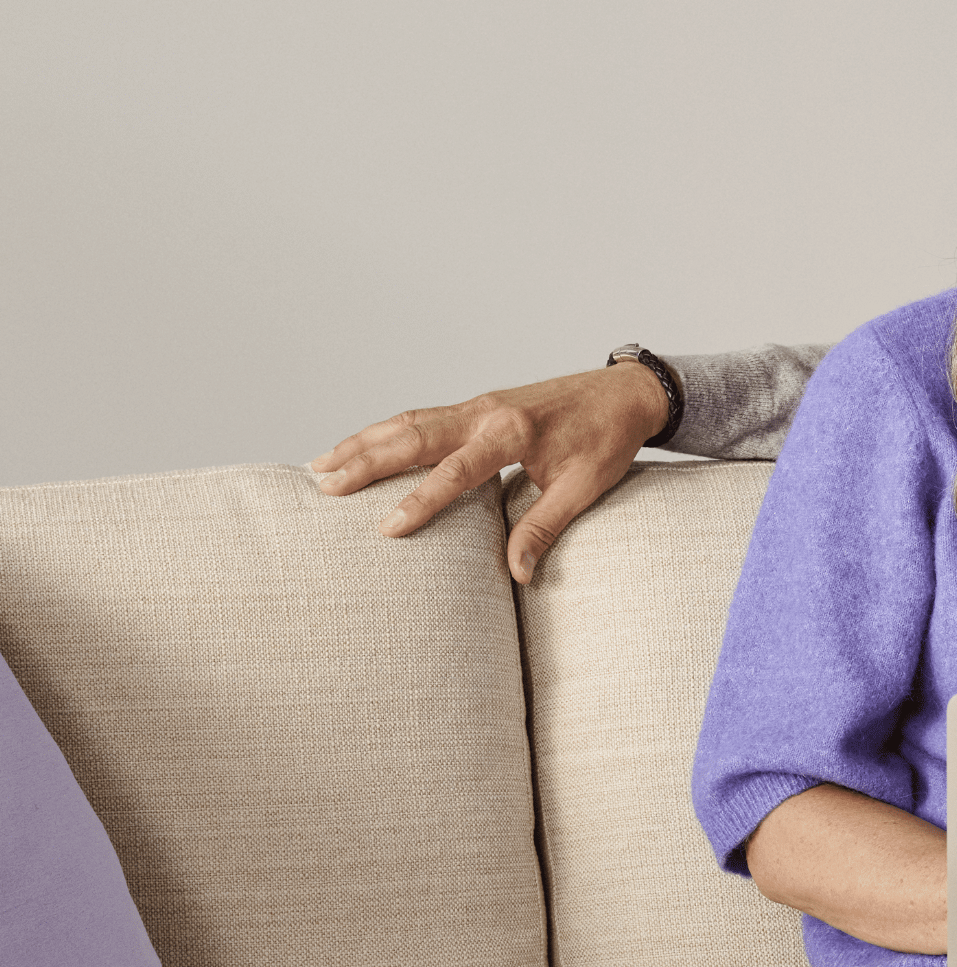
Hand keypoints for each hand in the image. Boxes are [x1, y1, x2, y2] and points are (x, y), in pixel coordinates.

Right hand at [308, 362, 670, 582]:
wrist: (625, 393)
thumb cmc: (607, 438)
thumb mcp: (584, 486)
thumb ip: (545, 526)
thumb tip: (519, 574)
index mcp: (513, 432)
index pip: (456, 470)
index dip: (420, 500)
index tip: (386, 528)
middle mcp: (486, 413)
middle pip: (414, 436)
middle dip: (365, 460)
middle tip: (323, 486)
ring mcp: (478, 406)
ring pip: (408, 422)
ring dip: (364, 442)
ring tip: (321, 466)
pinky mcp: (477, 407)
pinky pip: (422, 419)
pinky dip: (386, 433)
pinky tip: (362, 448)